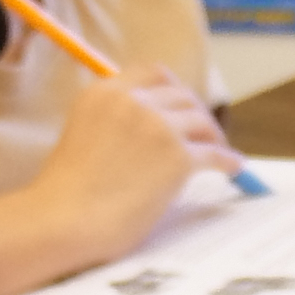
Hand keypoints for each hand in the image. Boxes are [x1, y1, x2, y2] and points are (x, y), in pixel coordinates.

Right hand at [21, 69, 240, 252]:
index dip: (174, 91)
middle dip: (196, 114)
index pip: (154, 74)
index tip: (182, 107)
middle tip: (204, 134)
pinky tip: (232, 168)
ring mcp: (158, 127)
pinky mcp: (179, 157)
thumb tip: (157, 129)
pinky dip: (228, 161)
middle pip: (183, 96)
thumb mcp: (83, 135)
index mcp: (104, 93)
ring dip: (212, 137)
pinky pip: (216, 154)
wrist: (62, 221)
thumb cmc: (66, 193)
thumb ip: (116, 123)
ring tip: (217, 151)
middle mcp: (132, 102)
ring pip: (202, 122)